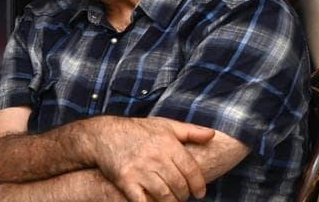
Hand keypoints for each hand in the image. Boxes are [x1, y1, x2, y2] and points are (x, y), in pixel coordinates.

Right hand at [83, 116, 215, 201]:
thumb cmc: (139, 130)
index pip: (190, 169)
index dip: (198, 184)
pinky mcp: (125, 180)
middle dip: (184, 195)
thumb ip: (191, 132)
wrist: (106, 135)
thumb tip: (213, 135)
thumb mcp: (166, 125)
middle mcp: (156, 157)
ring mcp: (140, 169)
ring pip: (163, 195)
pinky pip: (142, 200)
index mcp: (168, 144)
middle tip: (184, 197)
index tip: (200, 193)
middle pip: (178, 184)